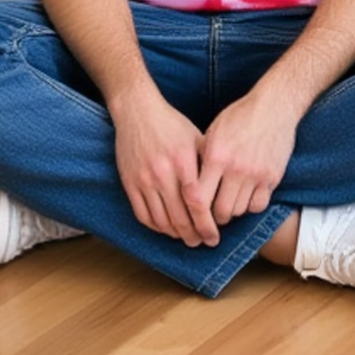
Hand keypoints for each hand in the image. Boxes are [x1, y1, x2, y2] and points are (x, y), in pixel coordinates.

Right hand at [112, 93, 218, 247]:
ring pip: (161, 220)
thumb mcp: (195, 137)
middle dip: (194, 235)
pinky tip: (167, 229)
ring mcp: (144, 180)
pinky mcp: (130, 184)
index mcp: (183, 160)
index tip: (215, 235)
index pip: (197, 202)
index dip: (207, 224)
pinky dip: (157, 228)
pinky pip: (143, 215)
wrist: (137, 111)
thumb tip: (225, 189)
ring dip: (176, 235)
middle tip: (203, 242)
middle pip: (180, 217)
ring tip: (188, 239)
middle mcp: (163, 172)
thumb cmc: (171, 124)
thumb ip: (208, 163)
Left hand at [190, 94, 297, 224]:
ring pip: (240, 210)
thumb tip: (190, 183)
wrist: (274, 105)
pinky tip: (246, 196)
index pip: (199, 198)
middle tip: (212, 214)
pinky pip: (259, 205)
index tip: (194, 213)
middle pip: (221, 211)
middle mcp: (236, 168)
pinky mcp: (273, 177)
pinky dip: (250, 205)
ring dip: (232, 210)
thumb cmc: (241, 115)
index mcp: (216, 156)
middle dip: (214, 217)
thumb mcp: (214, 132)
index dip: (194, 211)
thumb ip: (203, 158)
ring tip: (228, 202)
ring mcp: (257, 174)